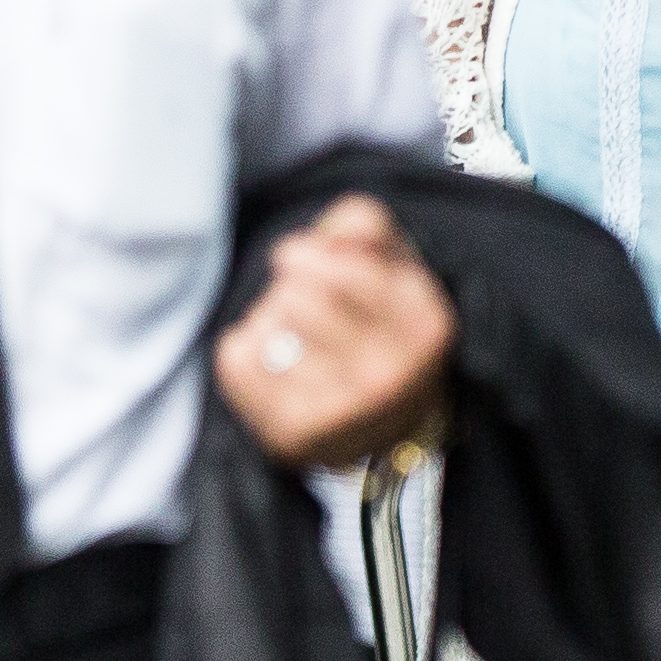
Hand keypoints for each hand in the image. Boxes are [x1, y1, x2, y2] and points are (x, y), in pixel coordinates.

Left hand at [216, 195, 455, 468]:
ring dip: (269, 321)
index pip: (338, 268)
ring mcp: (343, 413)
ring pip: (266, 326)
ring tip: (294, 339)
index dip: (309, 253)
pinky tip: (274, 367)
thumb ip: (364, 224)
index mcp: (424, 325)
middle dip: (289, 287)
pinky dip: (244, 352)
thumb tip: (334, 242)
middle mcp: (390, 376)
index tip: (304, 260)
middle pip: (296, 295)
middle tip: (300, 304)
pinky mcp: (294, 437)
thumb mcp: (388, 260)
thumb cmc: (378, 322)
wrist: (383, 422)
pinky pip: (236, 361)